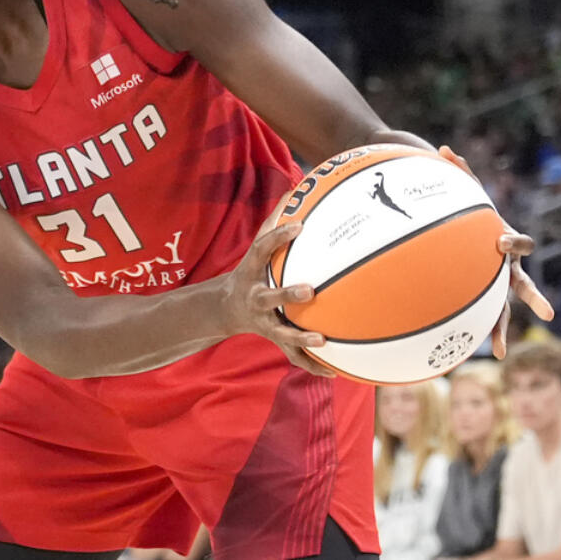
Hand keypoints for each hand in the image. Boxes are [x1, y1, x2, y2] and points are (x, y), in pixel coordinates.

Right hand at [224, 222, 333, 377]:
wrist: (225, 309)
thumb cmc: (251, 272)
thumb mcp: (256, 250)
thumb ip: (274, 222)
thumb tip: (294, 190)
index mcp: (252, 272)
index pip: (261, 250)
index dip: (277, 238)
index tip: (298, 225)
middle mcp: (256, 299)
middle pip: (269, 298)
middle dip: (287, 294)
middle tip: (310, 289)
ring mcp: (264, 322)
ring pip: (281, 332)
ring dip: (300, 338)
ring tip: (322, 340)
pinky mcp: (275, 339)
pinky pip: (293, 356)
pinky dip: (312, 365)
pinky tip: (335, 371)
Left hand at [439, 146, 554, 356]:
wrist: (474, 235)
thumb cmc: (470, 215)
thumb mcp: (467, 196)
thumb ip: (460, 173)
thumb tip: (444, 147)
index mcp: (506, 243)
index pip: (518, 243)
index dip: (512, 242)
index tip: (501, 242)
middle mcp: (508, 268)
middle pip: (522, 284)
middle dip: (533, 298)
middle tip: (545, 314)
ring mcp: (499, 286)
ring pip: (505, 310)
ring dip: (502, 330)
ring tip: (498, 352)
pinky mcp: (485, 297)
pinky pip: (485, 317)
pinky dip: (487, 334)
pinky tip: (490, 355)